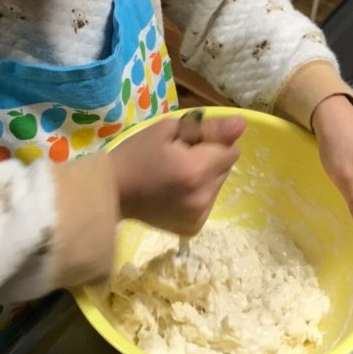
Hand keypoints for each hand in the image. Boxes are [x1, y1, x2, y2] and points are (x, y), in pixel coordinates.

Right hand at [108, 115, 244, 235]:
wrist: (111, 192)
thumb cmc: (136, 155)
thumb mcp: (168, 130)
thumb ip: (208, 128)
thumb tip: (241, 125)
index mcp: (197, 170)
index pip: (231, 150)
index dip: (213, 143)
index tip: (190, 144)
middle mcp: (203, 197)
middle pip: (225, 168)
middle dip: (209, 160)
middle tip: (179, 159)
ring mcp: (199, 216)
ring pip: (217, 185)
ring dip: (204, 178)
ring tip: (175, 176)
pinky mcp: (192, 228)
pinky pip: (207, 203)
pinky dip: (196, 195)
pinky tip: (175, 192)